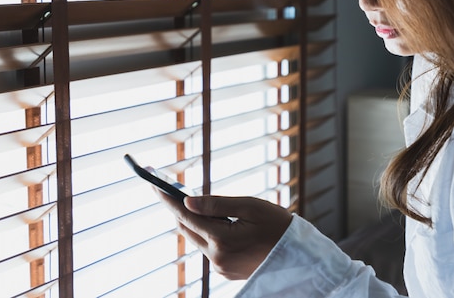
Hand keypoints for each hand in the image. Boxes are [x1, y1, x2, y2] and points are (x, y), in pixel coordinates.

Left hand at [156, 191, 292, 279]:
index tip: (152, 183)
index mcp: (222, 240)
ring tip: (189, 201)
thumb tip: (186, 201)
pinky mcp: (226, 271)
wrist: (301, 257)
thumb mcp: (250, 207)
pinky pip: (208, 248)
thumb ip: (216, 204)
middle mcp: (217, 258)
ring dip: (192, 220)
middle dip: (177, 208)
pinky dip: (206, 232)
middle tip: (167, 188)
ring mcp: (221, 268)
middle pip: (187, 228)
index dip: (167, 198)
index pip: (185, 215)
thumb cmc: (279, 227)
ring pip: (196, 238)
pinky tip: (211, 219)